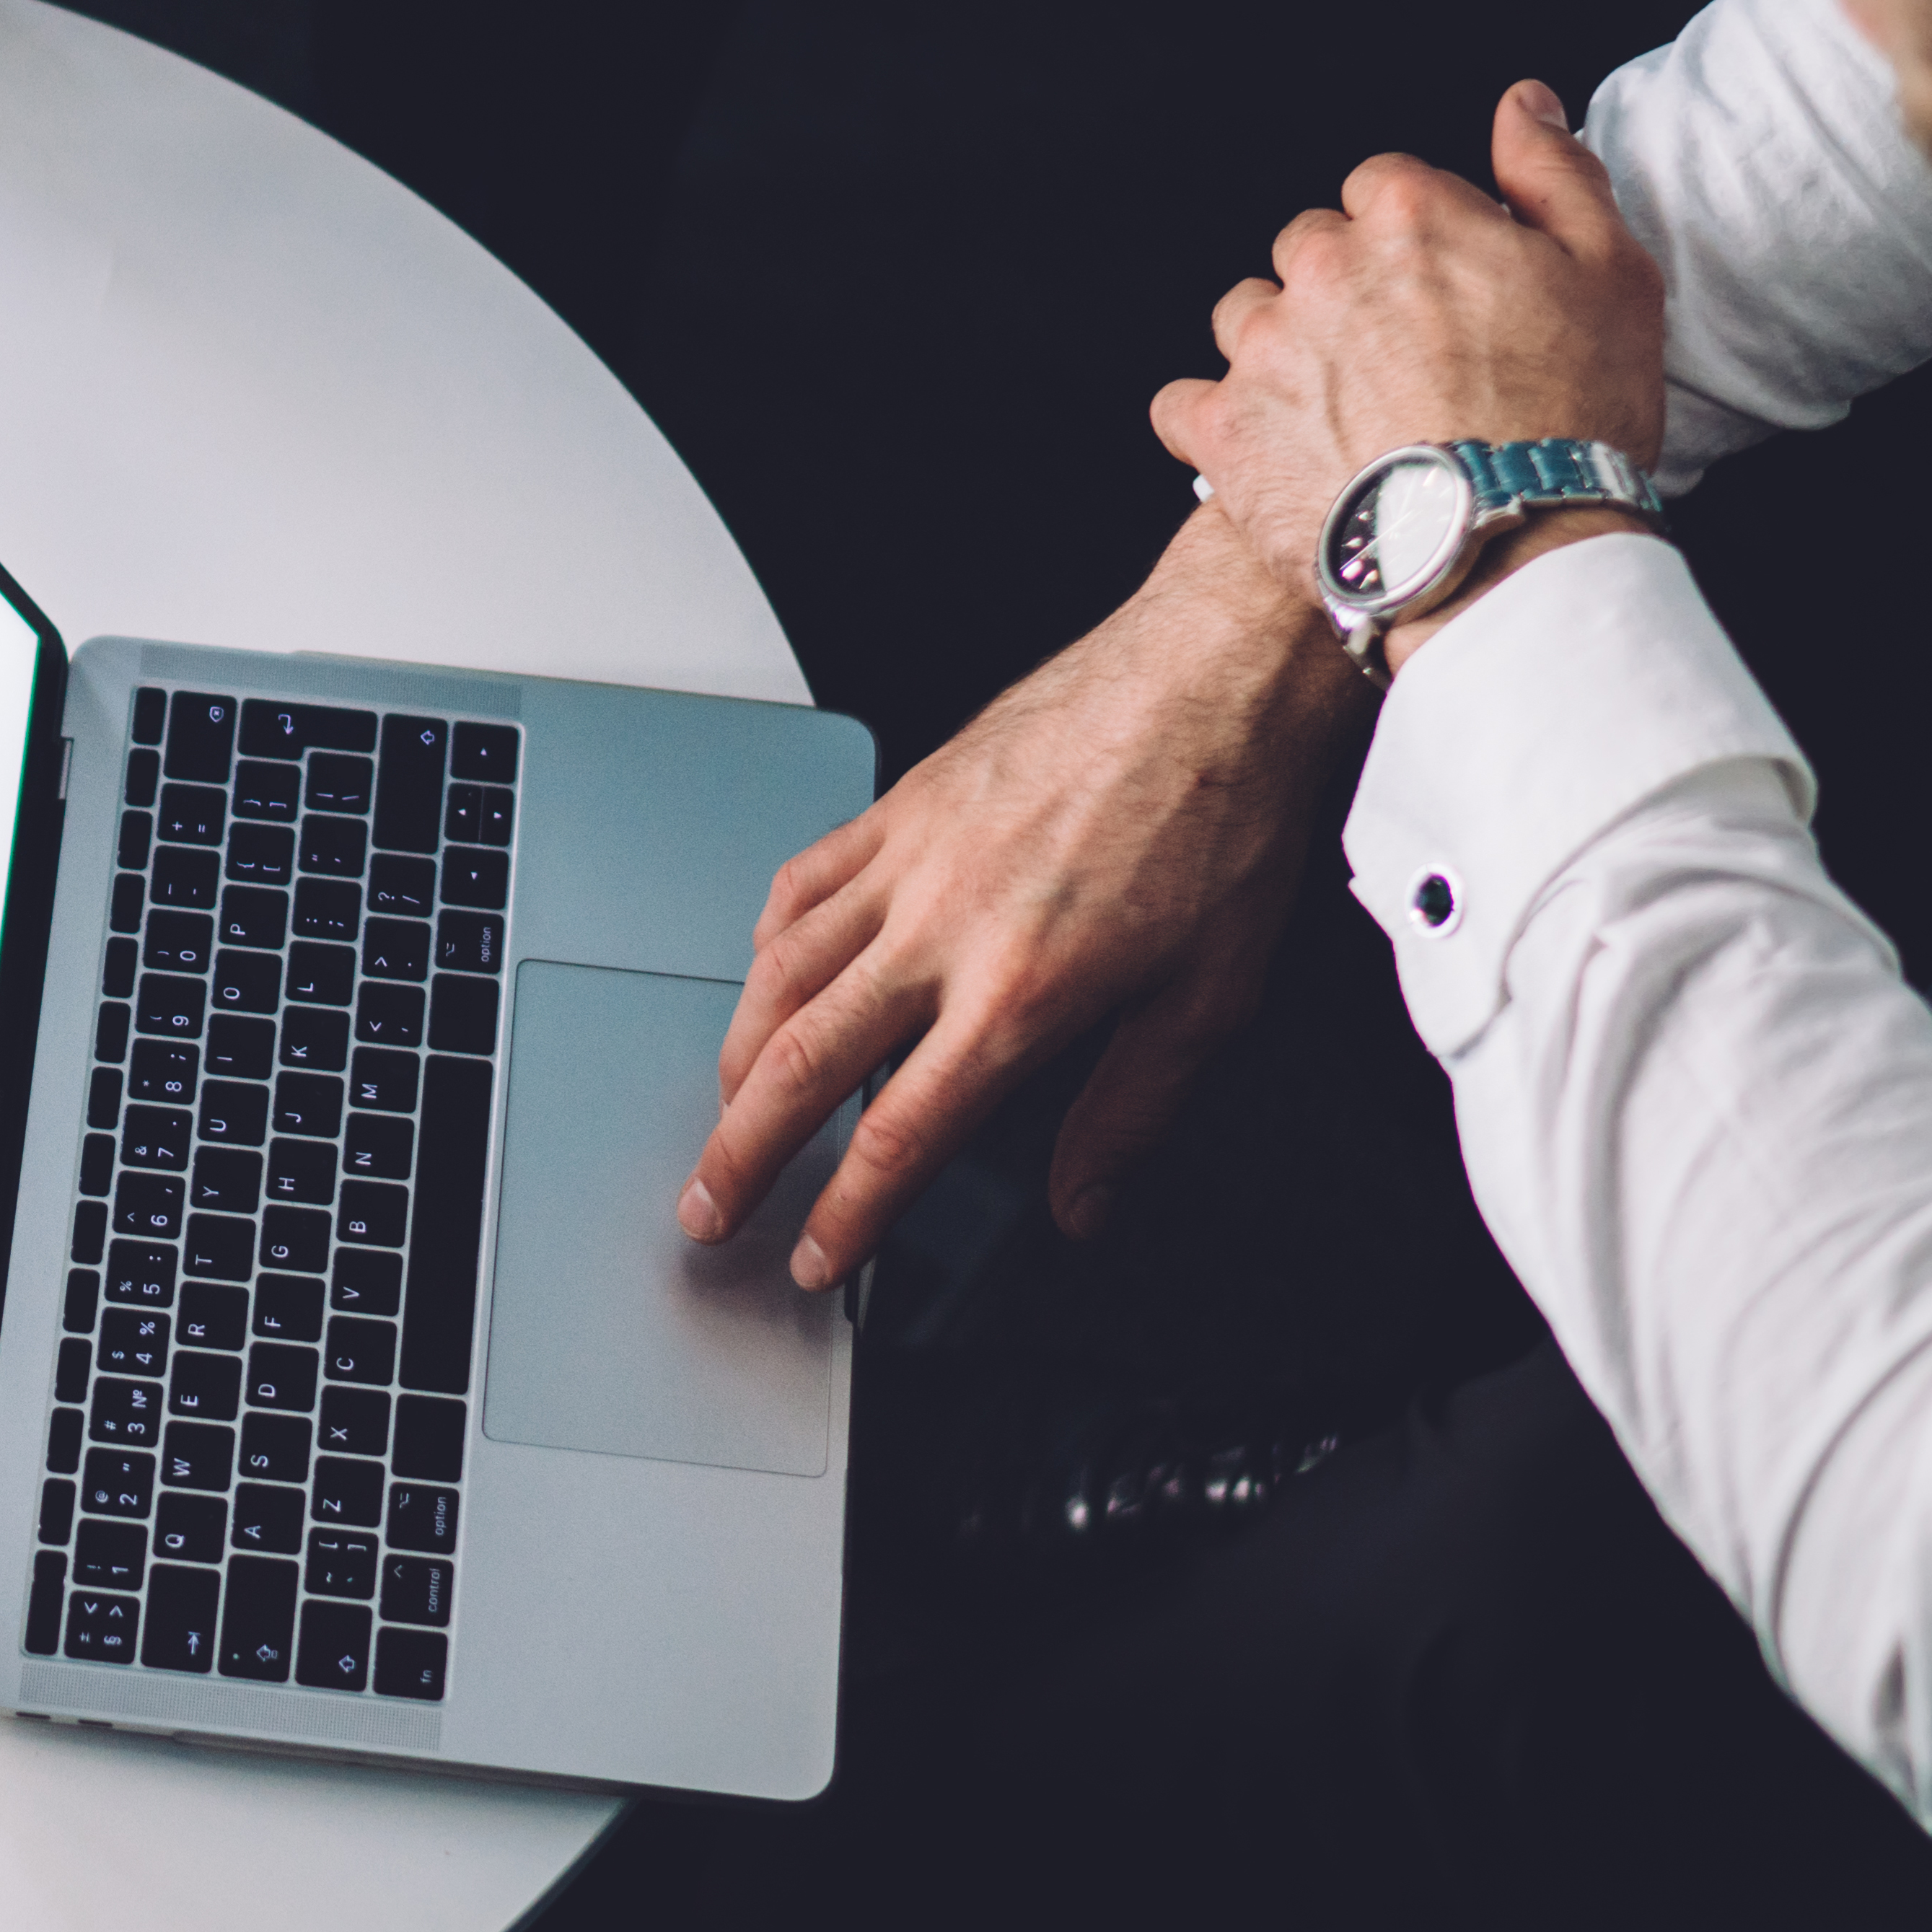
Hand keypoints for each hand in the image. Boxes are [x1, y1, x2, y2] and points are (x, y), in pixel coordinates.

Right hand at [679, 506, 1364, 1284]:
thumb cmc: (1223, 816)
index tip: (816, 1258)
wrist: (1214, 673)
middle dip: (740, 1152)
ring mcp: (910, 860)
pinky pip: (802, 882)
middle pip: (801, 1064)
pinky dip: (768, 943)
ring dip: (736, 1058)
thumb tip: (1084, 1206)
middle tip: (708, 1206)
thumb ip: (1131, 1116)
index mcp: (1021, 992)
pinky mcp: (903, 803)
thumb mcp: (1208, 999)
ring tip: (725, 1109)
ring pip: (779, 974)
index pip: (898, 1135)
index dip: (844, 1215)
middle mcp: (945, 928)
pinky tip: (769, 971)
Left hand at [1150, 81, 1670, 612]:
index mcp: (1407, 212)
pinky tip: (1269, 448)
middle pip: (1310, 249)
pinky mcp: (1222, 431)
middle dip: (1347, 291)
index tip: (1443, 295)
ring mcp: (1263, 347)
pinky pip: (1184, 405)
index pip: (1382, 188)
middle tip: (1401, 363)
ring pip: (1247, 318)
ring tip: (1342, 412)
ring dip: (1282, 350)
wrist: (1508, 548)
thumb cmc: (1573, 415)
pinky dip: (1216, 424)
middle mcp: (1320, 265)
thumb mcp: (1611, 273)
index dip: (1417, 240)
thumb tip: (1520, 105)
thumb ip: (1554, 174)